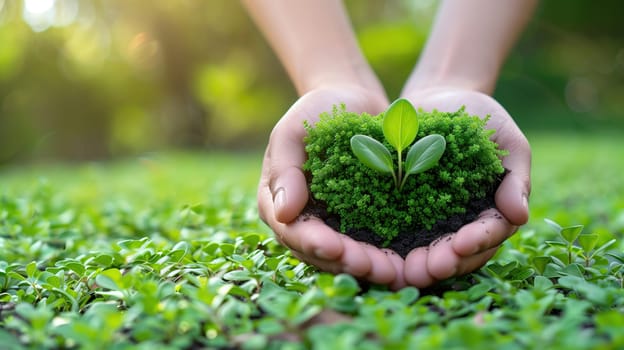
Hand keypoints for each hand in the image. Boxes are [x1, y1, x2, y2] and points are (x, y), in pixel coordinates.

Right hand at [257, 85, 407, 288]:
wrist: (353, 102)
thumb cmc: (316, 111)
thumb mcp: (293, 130)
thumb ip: (284, 168)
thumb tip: (282, 212)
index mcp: (277, 202)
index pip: (293, 231)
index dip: (314, 243)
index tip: (335, 247)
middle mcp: (303, 220)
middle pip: (321, 252)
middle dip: (347, 263)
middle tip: (375, 270)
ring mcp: (332, 223)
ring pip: (346, 255)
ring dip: (368, 266)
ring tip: (393, 274)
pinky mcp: (360, 220)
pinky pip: (370, 243)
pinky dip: (385, 254)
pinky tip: (406, 263)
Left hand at [400, 88, 530, 287]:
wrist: (437, 98)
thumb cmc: (479, 115)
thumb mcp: (505, 138)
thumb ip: (516, 174)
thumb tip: (520, 215)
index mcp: (492, 208)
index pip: (490, 232)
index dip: (477, 241)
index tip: (461, 244)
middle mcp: (464, 221)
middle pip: (460, 252)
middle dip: (446, 263)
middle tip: (429, 270)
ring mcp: (434, 219)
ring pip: (431, 251)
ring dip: (420, 265)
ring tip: (406, 273)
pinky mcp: (404, 211)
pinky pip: (400, 234)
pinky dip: (394, 249)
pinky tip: (382, 257)